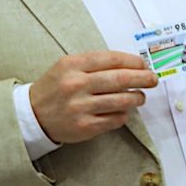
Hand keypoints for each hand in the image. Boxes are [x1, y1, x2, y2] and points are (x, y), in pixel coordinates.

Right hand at [28, 51, 157, 143]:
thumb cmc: (56, 87)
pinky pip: (116, 119)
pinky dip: (123, 114)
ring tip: (140, 96)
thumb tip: (133, 65)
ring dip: (138, 97)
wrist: (32, 114)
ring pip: (123, 100)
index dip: (134, 61)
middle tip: (153, 79)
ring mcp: (80, 107)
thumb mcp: (68, 67)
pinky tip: (121, 110)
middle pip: (121, 79)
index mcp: (72, 65)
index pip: (112, 59)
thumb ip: (96, 64)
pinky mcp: (85, 126)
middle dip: (144, 78)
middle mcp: (76, 85)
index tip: (144, 65)